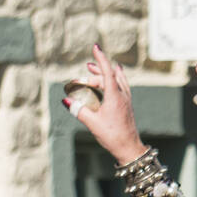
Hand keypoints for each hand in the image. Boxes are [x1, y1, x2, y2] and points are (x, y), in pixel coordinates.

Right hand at [64, 45, 145, 165]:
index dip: (101, 58)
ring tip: (94, 70)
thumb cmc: (113, 136)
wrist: (130, 149)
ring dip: (106, 74)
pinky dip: (114, 79)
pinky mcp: (127, 106)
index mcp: (115, 97)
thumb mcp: (92, 123)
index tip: (95, 47)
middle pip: (110, 75)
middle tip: (86, 68)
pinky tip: (113, 79)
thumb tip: (66, 100)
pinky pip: (121, 86)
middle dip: (98, 70)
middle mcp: (123, 96)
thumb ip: (79, 110)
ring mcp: (127, 100)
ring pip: (117, 80)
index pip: (108, 71)